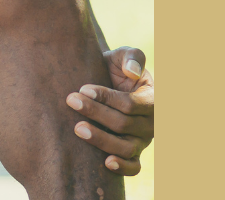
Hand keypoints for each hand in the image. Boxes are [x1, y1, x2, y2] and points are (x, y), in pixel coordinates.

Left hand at [66, 48, 153, 174]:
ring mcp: (143, 141)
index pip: (130, 104)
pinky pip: (134, 168)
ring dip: (100, 139)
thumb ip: (132, 57)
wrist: (104, 84)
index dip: (106, 98)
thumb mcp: (123, 56)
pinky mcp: (133, 154)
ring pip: (126, 147)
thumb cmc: (115, 70)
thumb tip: (132, 72)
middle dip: (95, 113)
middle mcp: (151, 123)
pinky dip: (122, 167)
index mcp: (152, 99)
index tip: (83, 88)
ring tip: (77, 128)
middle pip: (123, 124)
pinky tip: (105, 163)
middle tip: (71, 101)